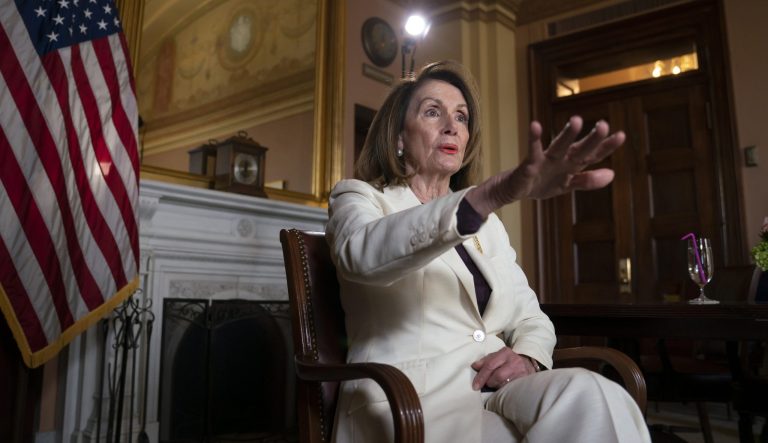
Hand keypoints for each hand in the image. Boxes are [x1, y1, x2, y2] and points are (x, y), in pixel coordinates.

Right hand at [466, 116, 624, 217]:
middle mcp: (561, 159)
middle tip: (603, 124)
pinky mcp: (529, 164)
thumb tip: (612, 174)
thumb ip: (588, 180)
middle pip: (579, 149)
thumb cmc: (541, 183)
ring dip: (567, 135)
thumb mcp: (567, 185)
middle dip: (591, 139)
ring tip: (576, 120)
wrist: (514, 190)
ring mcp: (545, 160)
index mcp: (571, 164)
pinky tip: (535, 125)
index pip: (592, 155)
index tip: (621, 135)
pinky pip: (532, 151)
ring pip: (559, 147)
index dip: (606, 147)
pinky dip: (533, 139)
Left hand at [470, 347, 535, 390]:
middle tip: (485, 385)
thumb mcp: (498, 356)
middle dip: (489, 382)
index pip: (490, 365)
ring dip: (496, 386)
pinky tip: (502, 388)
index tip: (475, 385)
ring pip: (504, 384)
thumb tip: (474, 366)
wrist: (528, 363)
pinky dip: (503, 389)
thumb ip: (486, 360)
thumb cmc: (508, 360)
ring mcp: (521, 372)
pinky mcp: (524, 381)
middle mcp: (514, 361)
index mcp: (505, 353)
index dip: (481, 376)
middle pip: (497, 376)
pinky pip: (510, 388)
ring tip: (495, 384)